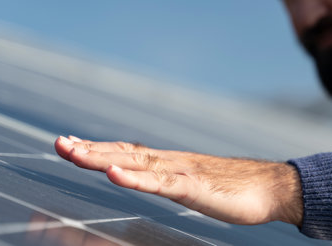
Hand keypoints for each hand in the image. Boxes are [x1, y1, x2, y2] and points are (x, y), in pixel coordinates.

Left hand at [55, 136, 302, 225]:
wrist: (272, 186)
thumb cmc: (235, 187)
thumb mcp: (195, 181)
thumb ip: (173, 178)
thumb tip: (153, 177)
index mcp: (170, 162)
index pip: (127, 151)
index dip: (98, 147)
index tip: (72, 144)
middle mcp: (171, 162)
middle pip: (124, 152)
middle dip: (89, 149)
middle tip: (59, 143)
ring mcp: (182, 172)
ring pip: (136, 163)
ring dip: (102, 158)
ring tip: (73, 153)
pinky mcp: (194, 187)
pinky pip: (160, 182)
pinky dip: (135, 178)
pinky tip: (114, 174)